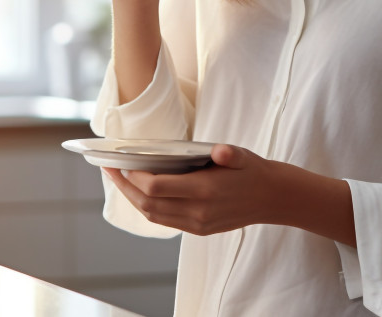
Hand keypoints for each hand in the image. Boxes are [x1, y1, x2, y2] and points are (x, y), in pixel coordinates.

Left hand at [102, 144, 291, 235]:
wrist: (272, 198)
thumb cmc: (253, 170)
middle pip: (147, 205)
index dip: (135, 177)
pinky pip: (164, 220)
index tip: (123, 162)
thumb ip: (228, 154)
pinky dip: (147, 207)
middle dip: (124, 187)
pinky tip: (140, 192)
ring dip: (132, 198)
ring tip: (120, 179)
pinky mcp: (198, 229)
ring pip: (152, 216)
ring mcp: (197, 224)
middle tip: (110, 169)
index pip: (156, 188)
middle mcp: (197, 212)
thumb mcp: (242, 155)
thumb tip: (220, 151)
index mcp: (205, 191)